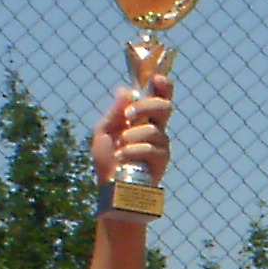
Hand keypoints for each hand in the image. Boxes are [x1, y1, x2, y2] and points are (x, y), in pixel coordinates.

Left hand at [92, 76, 171, 213]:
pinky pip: (151, 148)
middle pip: (164, 106)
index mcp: (142, 119)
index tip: (158, 78)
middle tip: (128, 115)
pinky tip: (123, 158)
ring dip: (131, 137)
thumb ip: (114, 113)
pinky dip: (132, 151)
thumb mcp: (103, 133)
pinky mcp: (162, 161)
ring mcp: (161, 145)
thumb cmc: (107, 163)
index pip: (158, 97)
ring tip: (120, 149)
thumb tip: (125, 90)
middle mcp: (156, 129)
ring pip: (153, 129)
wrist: (110, 190)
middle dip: (146, 106)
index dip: (163, 86)